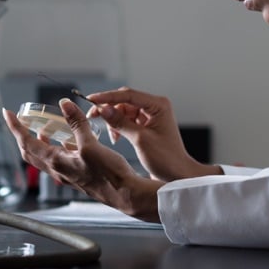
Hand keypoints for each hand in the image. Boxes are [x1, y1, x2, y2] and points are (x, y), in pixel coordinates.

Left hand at [2, 99, 162, 221]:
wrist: (125, 194)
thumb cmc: (108, 175)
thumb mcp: (91, 145)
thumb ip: (77, 124)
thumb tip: (65, 105)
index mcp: (56, 162)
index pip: (27, 143)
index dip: (16, 127)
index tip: (8, 114)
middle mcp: (58, 170)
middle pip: (31, 152)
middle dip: (23, 136)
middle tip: (21, 122)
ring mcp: (68, 173)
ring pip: (45, 157)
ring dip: (40, 142)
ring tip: (43, 128)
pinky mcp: (78, 174)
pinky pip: (60, 159)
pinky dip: (57, 147)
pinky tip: (69, 141)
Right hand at [87, 87, 221, 181]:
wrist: (177, 174)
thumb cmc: (166, 158)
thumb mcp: (140, 139)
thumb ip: (121, 122)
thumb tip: (103, 109)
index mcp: (158, 105)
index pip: (128, 95)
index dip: (107, 97)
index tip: (91, 99)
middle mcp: (155, 107)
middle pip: (125, 101)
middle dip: (109, 109)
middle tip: (92, 116)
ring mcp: (151, 115)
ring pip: (124, 110)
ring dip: (114, 120)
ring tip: (112, 135)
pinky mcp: (146, 124)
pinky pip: (127, 119)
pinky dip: (119, 126)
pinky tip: (116, 137)